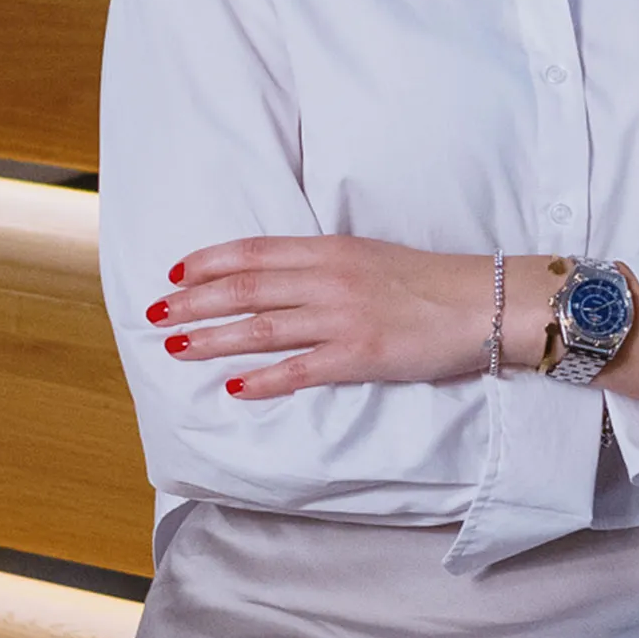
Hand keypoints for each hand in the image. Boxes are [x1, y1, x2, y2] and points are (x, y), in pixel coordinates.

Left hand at [147, 236, 556, 399]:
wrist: (483, 302)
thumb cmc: (430, 280)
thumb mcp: (370, 256)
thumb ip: (324, 265)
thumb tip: (279, 279)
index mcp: (331, 249)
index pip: (254, 251)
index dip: (208, 261)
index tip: (174, 271)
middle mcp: (329, 279)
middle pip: (245, 288)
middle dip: (194, 300)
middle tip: (155, 312)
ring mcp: (342, 318)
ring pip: (261, 327)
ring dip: (213, 338)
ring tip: (177, 347)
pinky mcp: (359, 356)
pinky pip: (300, 369)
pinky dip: (264, 379)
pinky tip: (234, 388)